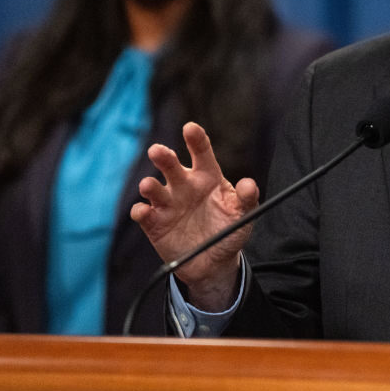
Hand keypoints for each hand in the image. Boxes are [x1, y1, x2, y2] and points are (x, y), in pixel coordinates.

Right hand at [132, 122, 258, 311]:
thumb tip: (249, 184)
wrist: (214, 262)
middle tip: (157, 151)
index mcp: (207, 176)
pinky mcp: (154, 223)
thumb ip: (247, 198)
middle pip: (171, 166)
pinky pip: (143, 213)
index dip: (196, 139)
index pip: (201, 152)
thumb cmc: (229, 230)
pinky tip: (143, 212)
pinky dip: (140, 212)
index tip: (190, 128)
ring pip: (153, 188)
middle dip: (163, 157)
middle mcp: (184, 185)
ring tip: (149, 185)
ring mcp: (167, 203)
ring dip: (149, 185)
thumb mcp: (244, 214)